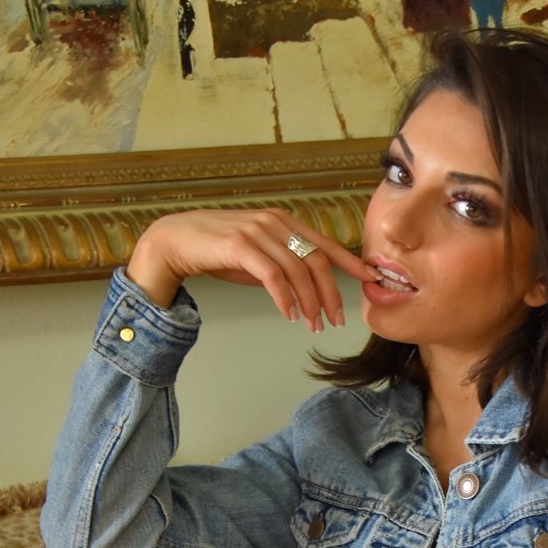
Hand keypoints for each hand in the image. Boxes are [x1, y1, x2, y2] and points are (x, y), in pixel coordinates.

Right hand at [126, 208, 376, 328]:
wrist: (176, 241)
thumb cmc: (218, 251)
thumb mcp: (259, 256)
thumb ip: (284, 265)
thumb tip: (308, 290)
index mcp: (284, 222)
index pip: (326, 244)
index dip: (351, 264)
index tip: (370, 281)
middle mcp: (275, 223)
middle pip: (317, 260)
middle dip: (331, 293)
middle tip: (335, 320)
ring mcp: (258, 232)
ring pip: (298, 271)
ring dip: (309, 303)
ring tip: (313, 325)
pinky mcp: (240, 245)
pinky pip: (273, 276)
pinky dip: (285, 298)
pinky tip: (289, 314)